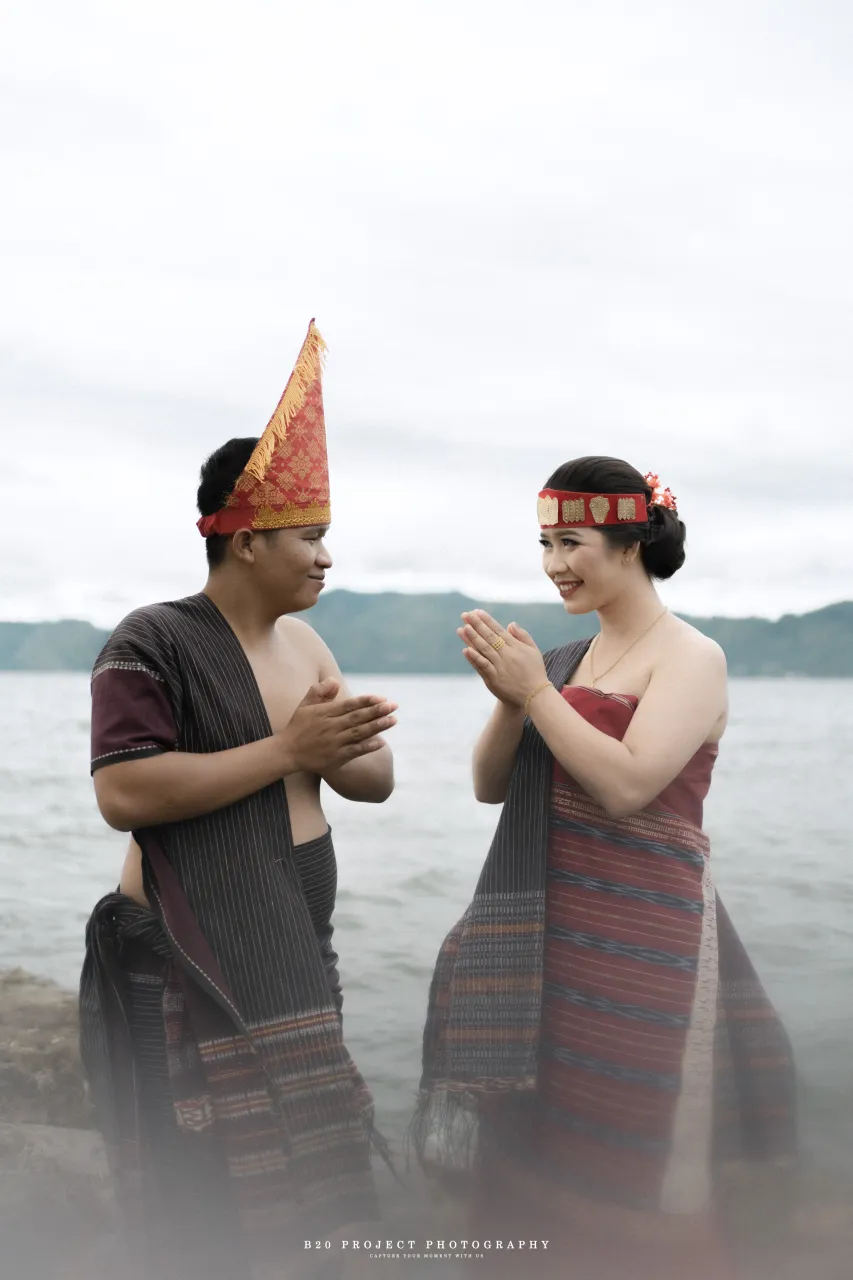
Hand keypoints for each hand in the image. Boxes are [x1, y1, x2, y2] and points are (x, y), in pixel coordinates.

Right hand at [281, 679, 396, 773]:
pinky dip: (368, 746)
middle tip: (394, 706)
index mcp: (324, 713)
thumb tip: (335, 681)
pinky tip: (381, 742)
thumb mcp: (305, 705)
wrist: (287, 752)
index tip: (381, 698)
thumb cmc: (298, 726)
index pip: (349, 705)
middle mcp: (330, 727)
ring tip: (393, 720)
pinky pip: (355, 751)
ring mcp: (334, 743)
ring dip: (378, 727)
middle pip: (357, 718)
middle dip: (377, 711)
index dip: (366, 701)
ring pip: (359, 733)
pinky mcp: (336, 758)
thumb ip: (319, 691)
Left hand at [457, 610, 547, 708]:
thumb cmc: (535, 671)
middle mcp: (507, 655)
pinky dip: (475, 658)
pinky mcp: (495, 679)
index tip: (477, 612)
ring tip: (463, 628)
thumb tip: (510, 623)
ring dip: (473, 638)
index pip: (498, 630)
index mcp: (516, 647)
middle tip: (466, 615)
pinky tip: (466, 650)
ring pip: (484, 650)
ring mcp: (500, 667)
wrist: (535, 695)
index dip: (487, 621)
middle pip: (489, 637)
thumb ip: (523, 636)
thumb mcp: (533, 651)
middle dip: (477, 625)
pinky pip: (484, 666)